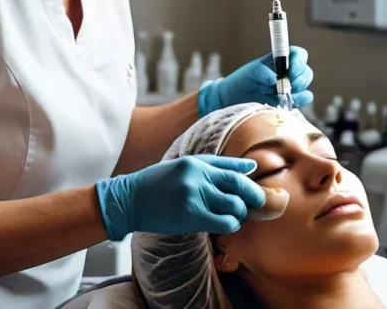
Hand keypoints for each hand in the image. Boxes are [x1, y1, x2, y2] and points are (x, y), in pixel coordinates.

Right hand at [95, 155, 265, 240]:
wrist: (129, 200)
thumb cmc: (155, 185)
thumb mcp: (181, 168)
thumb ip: (213, 166)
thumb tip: (250, 167)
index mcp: (195, 162)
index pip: (232, 167)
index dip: (249, 178)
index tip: (257, 186)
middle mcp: (197, 175)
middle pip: (239, 184)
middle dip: (254, 196)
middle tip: (257, 204)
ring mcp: (195, 194)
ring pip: (234, 205)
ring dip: (240, 213)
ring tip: (236, 216)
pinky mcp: (191, 214)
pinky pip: (224, 222)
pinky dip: (230, 225)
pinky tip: (225, 224)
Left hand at [197, 46, 313, 115]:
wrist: (233, 99)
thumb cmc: (241, 81)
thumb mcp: (249, 72)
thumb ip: (261, 71)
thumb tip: (274, 78)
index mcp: (279, 61)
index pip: (298, 54)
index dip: (299, 61)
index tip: (290, 70)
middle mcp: (287, 73)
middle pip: (305, 72)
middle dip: (299, 79)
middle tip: (287, 85)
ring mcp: (289, 88)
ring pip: (306, 86)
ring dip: (298, 91)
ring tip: (281, 95)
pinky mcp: (288, 101)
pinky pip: (302, 100)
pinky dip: (298, 101)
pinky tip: (285, 102)